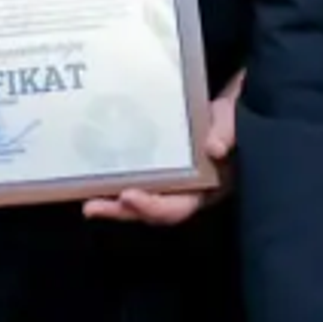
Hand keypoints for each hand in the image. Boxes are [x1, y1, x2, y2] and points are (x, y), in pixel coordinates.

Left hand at [83, 69, 242, 224]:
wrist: (229, 109)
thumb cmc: (232, 118)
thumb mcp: (233, 121)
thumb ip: (227, 133)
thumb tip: (215, 148)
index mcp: (207, 188)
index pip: (179, 206)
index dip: (154, 206)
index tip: (129, 195)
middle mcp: (187, 191)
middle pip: (153, 210)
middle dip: (123, 211)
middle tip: (92, 208)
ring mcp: (172, 182)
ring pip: (141, 200)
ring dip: (114, 204)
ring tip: (89, 204)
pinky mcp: (158, 169)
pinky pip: (136, 182)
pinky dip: (115, 185)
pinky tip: (93, 182)